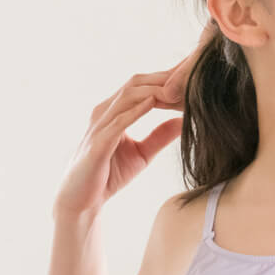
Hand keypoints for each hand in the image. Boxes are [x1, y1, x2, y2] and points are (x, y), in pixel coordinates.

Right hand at [54, 71, 185, 220]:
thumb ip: (160, 136)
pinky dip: (136, 110)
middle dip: (164, 78)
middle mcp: (105, 111)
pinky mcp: (98, 142)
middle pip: (136, 83)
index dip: (167, 79)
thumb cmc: (108, 175)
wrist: (82, 200)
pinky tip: (153, 103)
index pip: (143, 86)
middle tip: (190, 73)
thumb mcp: (142, 153)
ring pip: (128, 97)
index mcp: (115, 111)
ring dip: (154, 90)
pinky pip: (118, 121)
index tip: (192, 76)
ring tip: (178, 87)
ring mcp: (99, 125)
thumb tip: (183, 122)